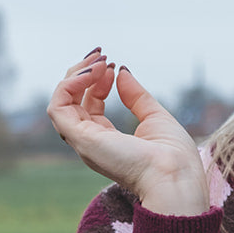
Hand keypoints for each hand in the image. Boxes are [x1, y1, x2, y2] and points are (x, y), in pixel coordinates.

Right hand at [47, 52, 209, 214]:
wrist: (176, 177)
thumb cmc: (173, 158)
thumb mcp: (155, 117)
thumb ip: (136, 96)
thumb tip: (121, 71)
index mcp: (108, 141)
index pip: (89, 105)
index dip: (97, 82)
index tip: (114, 66)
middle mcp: (92, 143)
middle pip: (71, 101)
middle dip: (83, 73)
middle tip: (102, 55)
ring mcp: (84, 142)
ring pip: (61, 102)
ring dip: (76, 75)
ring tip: (99, 61)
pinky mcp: (81, 139)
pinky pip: (58, 107)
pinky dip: (69, 85)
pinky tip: (92, 73)